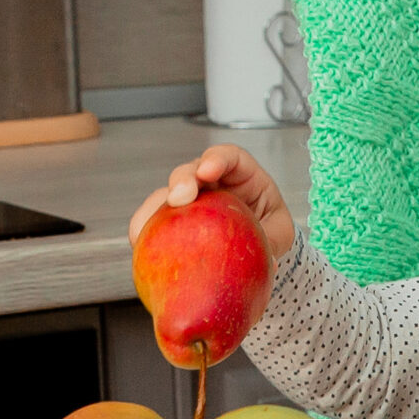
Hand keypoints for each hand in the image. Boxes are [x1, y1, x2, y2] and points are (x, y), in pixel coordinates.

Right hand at [127, 144, 297, 257]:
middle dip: (182, 180)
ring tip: (144, 230)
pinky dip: (144, 233)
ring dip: (153, 209)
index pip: (229, 157)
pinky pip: (153, 222)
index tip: (209, 169)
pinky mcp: (172, 220)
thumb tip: (269, 261)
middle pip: (191, 171)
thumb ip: (272, 242)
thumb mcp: (279, 233)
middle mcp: (210, 182)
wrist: (256, 242)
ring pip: (165, 195)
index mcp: (242, 174)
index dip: (217, 158)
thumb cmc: (268, 227)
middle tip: (180, 197)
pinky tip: (140, 248)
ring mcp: (189, 200)